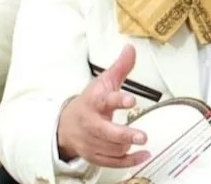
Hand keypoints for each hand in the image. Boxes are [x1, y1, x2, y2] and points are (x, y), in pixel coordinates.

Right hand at [56, 44, 149, 168]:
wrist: (66, 125)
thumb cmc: (89, 102)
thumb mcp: (103, 82)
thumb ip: (120, 67)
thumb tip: (131, 48)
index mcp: (93, 102)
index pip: (105, 101)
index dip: (118, 100)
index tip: (131, 100)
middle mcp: (91, 124)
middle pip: (106, 133)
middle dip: (125, 135)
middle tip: (142, 136)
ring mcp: (91, 142)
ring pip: (111, 149)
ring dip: (126, 145)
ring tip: (138, 139)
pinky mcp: (94, 156)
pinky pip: (112, 163)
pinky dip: (130, 161)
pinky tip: (144, 156)